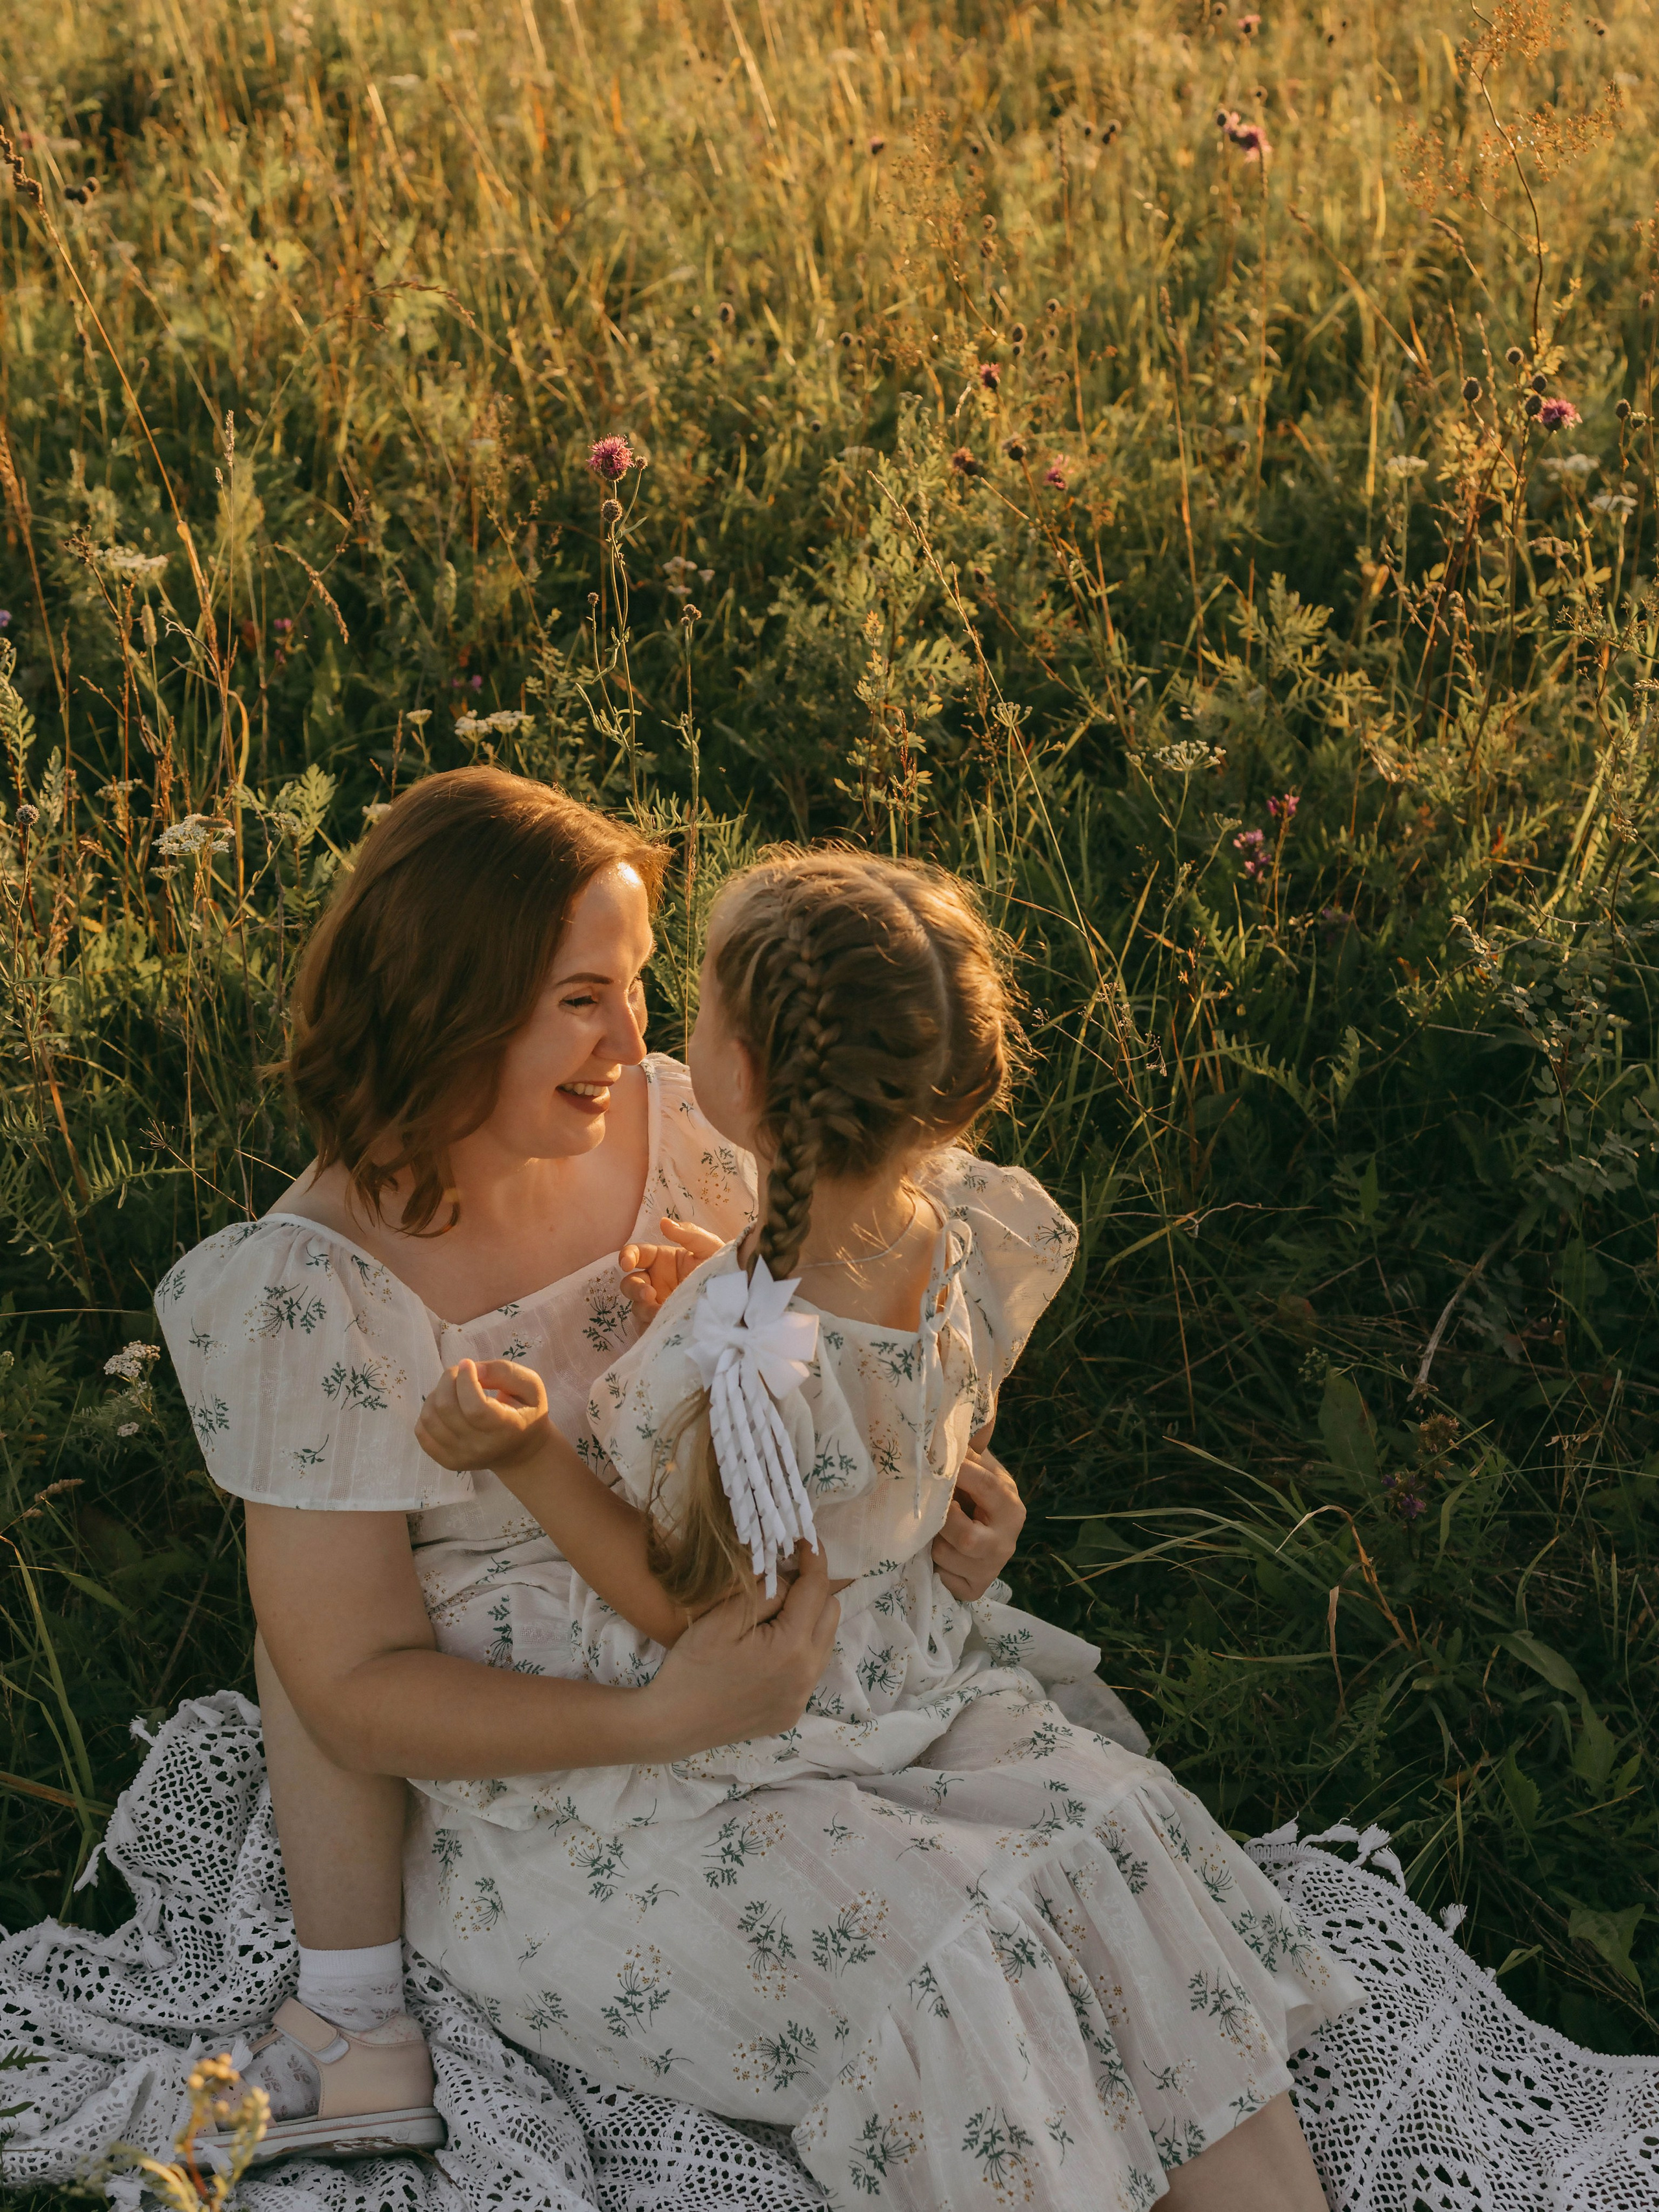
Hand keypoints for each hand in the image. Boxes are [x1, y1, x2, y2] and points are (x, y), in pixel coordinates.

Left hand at [415, 1358, 551, 1472]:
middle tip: (460, 1372)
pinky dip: (428, 1412)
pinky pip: (421, 1432)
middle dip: (448, 1379)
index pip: (474, 1406)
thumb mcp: (531, 1387)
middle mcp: (480, 1447)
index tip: (469, 1364)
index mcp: (505, 1428)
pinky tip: (444, 1407)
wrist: (522, 1453)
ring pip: (429, 1418)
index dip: (465, 1379)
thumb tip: (473, 1369)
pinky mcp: (447, 1461)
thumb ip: (505, 1373)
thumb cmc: (526, 1413)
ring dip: (436, 1394)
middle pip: (446, 1408)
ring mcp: (461, 1457)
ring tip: (452, 1389)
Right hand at [619, 1216, 728, 1319]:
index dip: (626, 1256)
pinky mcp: (665, 1323)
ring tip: (660, 1310)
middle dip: (634, 1287)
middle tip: (649, 1293)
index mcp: (663, 1261)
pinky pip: (649, 1325)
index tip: (627, 1263)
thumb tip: (663, 1222)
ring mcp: (659, 1304)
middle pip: (630, 1283)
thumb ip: (688, 1235)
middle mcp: (657, 1282)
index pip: (637, 1254)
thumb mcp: (710, 1248)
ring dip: (644, 1307)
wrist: (740, 1300)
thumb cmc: (724, 1269)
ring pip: (637, 1306)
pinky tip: (665, 1321)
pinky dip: (652, 1323)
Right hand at [640, 1541, 839, 1752]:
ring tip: (773, 1614)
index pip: (817, 1589)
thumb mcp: (722, 1619)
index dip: (814, 1559)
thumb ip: (763, 1592)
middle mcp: (807, 1674)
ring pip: (824, 1642)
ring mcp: (801, 1698)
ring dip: (808, 1620)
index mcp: (792, 1647)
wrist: (672, 1725)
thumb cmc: (692, 1667)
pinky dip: (799, 1650)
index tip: (807, 1538)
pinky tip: (768, 1649)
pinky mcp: (791, 1713)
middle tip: (781, 1578)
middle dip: (813, 1590)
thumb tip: (789, 1576)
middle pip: (830, 1613)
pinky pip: (809, 1669)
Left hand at [932, 1439, 1024, 1600]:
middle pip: (964, 1535)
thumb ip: (972, 1447)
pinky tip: (937, 1554)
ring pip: (946, 1557)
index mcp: (1011, 1507)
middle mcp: (1007, 1542)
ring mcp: (991, 1569)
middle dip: (941, 1520)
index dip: (960, 1475)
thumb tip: (967, 1405)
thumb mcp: (981, 1469)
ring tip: (933, 1530)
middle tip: (929, 1507)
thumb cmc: (976, 1494)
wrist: (985, 1536)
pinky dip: (934, 1567)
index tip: (935, 1463)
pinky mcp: (974, 1589)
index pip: (987, 1487)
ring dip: (932, 1541)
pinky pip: (944, 1580)